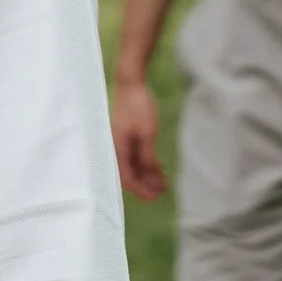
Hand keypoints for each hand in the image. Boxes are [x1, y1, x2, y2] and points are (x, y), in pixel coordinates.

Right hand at [112, 78, 167, 200]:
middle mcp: (116, 149)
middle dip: (146, 185)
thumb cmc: (138, 106)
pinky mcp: (125, 138)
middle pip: (129, 175)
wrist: (131, 84)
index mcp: (118, 149)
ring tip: (165, 181)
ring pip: (133, 167)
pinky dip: (146, 165)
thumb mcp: (148, 133)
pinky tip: (159, 169)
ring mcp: (120, 143)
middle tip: (164, 190)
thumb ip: (147, 156)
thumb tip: (148, 175)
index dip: (142, 191)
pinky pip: (134, 157)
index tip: (157, 197)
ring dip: (148, 176)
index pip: (128, 179)